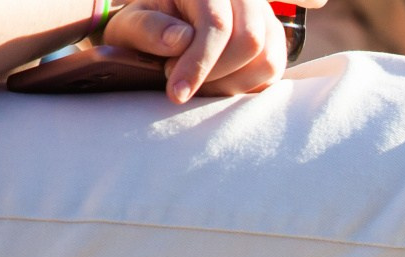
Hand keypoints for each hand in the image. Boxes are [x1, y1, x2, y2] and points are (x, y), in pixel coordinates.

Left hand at [103, 0, 321, 102]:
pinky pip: (272, 73)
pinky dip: (245, 87)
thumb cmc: (146, 27)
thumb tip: (180, 40)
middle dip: (215, 75)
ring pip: (267, 60)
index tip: (176, 93)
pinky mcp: (273, 40)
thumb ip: (148, 28)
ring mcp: (263, 16)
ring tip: (200, 84)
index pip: (216, 23)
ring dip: (231, 85)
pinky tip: (217, 84)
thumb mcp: (131, 24)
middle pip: (249, 41)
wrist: (162, 28)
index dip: (198, 63)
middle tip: (183, 84)